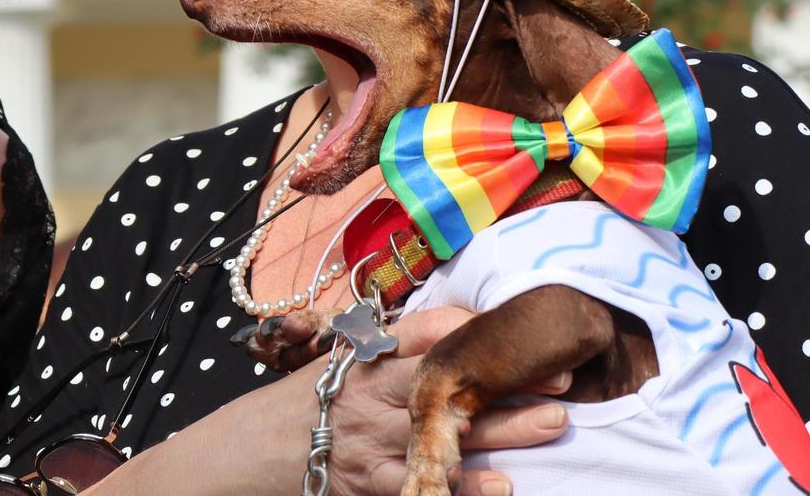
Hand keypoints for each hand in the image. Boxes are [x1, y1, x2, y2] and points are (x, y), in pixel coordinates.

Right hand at [317, 307, 568, 495]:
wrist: (248, 447)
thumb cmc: (305, 404)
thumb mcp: (340, 363)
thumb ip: (391, 350)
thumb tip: (455, 334)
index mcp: (366, 355)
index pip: (428, 331)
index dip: (477, 329)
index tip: (522, 334)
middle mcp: (371, 390)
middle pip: (448, 377)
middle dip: (505, 377)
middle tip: (560, 377)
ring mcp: (369, 436)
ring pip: (444, 428)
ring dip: (502, 428)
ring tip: (552, 421)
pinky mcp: (365, 480)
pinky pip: (419, 481)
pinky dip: (461, 487)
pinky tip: (499, 486)